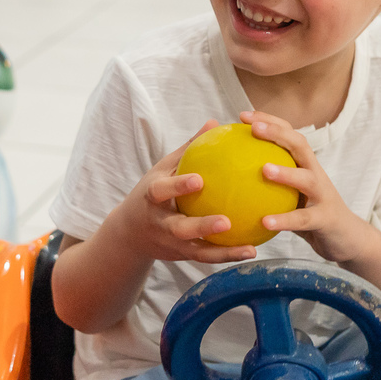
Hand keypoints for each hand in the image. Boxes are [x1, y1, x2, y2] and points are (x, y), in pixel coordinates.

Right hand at [109, 119, 257, 264]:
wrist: (130, 232)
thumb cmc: (154, 192)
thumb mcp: (163, 169)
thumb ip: (188, 150)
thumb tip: (214, 122)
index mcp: (153, 197)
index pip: (162, 191)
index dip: (178, 186)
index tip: (198, 180)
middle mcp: (160, 223)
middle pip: (179, 228)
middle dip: (201, 226)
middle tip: (227, 221)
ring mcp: (170, 243)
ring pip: (196, 251)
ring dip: (223, 252)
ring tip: (249, 249)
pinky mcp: (180, 256)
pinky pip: (205, 257)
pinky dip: (227, 255)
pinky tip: (250, 250)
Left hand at [241, 110, 375, 263]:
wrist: (347, 238)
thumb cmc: (310, 213)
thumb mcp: (290, 194)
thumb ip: (268, 184)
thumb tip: (229, 176)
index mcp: (305, 165)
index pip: (289, 134)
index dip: (269, 121)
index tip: (243, 115)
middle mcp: (316, 174)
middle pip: (300, 145)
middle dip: (278, 133)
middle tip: (254, 129)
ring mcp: (323, 195)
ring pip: (306, 179)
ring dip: (286, 173)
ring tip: (264, 169)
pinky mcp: (325, 219)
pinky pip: (303, 219)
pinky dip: (285, 220)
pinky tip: (265, 221)